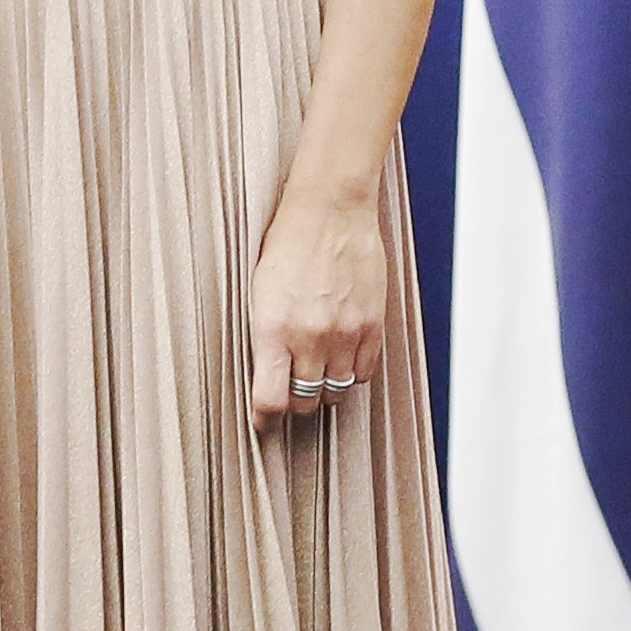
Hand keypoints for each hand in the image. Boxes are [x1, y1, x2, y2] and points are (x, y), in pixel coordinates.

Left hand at [250, 183, 385, 423]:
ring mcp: (345, 333)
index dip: (266, 417)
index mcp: (272, 328)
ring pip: (336, 391)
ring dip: (324, 390)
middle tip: (289, 391)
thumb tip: (264, 374)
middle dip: (294, 402)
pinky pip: (365, 372)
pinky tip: (342, 359)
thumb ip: (263, 335)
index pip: (270, 398)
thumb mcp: (258, 292)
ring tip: (316, 376)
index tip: (263, 421)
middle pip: (304, 401)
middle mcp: (310, 337)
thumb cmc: (288, 243)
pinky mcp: (372, 324)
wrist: (330, 209)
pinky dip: (353, 373)